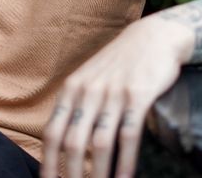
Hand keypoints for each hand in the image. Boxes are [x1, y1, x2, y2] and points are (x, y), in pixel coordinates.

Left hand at [40, 15, 193, 177]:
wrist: (152, 37)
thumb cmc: (119, 63)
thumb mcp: (89, 78)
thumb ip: (76, 105)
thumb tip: (62, 143)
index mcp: (72, 89)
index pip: (52, 132)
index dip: (48, 163)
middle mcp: (88, 91)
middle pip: (73, 143)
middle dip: (72, 175)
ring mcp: (113, 93)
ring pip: (100, 143)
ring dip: (99, 175)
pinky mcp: (138, 96)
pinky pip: (128, 135)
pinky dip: (125, 162)